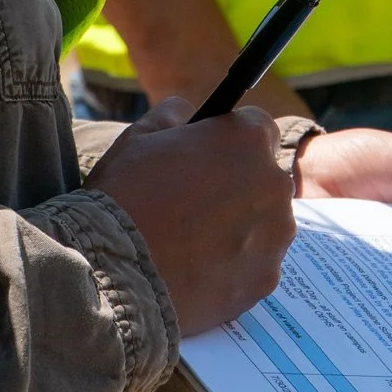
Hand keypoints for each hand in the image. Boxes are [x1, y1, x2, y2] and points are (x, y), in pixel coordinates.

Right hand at [86, 97, 295, 334]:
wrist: (115, 274)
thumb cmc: (124, 197)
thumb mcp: (139, 137)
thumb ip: (172, 114)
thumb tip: (187, 113)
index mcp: (247, 139)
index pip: (258, 128)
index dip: (231, 142)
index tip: (210, 158)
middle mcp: (273, 184)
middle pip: (264, 179)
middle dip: (238, 187)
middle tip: (194, 206)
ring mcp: (275, 235)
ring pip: (264, 224)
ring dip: (239, 229)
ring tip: (192, 244)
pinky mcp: (266, 278)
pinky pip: (256, 265)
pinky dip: (235, 268)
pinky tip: (198, 271)